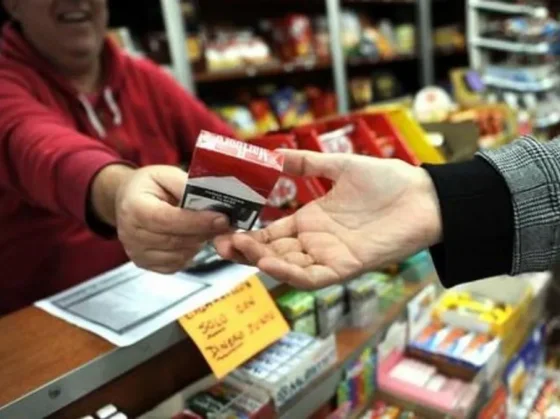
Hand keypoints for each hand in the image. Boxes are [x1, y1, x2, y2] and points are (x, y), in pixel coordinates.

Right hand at [92, 164, 229, 273]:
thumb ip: (186, 186)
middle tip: (225, 223)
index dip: (196, 222)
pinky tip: (192, 238)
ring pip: (179, 255)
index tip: (221, 219)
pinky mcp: (145, 264)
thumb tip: (211, 201)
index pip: (167, 220)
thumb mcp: (166, 174)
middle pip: (175, 240)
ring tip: (205, 227)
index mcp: (134, 207)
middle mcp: (130, 234)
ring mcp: (136, 252)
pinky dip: (189, 253)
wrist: (128, 199)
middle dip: (204, 232)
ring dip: (198, 242)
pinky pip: (176, 264)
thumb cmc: (150, 185)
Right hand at [214, 151, 441, 288]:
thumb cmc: (388, 181)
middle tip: (220, 242)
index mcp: (311, 220)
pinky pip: (314, 277)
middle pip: (274, 252)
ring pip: (288, 267)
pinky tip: (270, 261)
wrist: (425, 195)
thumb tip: (275, 155)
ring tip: (239, 248)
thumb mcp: (340, 166)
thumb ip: (307, 164)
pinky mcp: (347, 266)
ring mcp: (330, 255)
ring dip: (263, 260)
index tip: (224, 227)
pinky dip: (291, 273)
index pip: (272, 232)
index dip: (248, 233)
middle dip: (246, 250)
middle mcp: (316, 241)